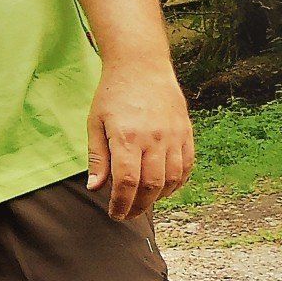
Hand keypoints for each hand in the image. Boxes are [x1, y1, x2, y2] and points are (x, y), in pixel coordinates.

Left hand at [87, 62, 193, 219]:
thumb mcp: (95, 123)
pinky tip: (163, 187)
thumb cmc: (113, 94)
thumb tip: (95, 187)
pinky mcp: (187, 133)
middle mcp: (154, 138)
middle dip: (139, 206)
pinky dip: (177, 183)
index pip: (127, 182)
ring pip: (172, 179)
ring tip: (143, 202)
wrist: (142, 66)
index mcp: (127, 137)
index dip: (121, 204)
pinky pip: (187, 166)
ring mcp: (174, 136)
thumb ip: (97, 157)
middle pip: (152, 185)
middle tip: (127, 214)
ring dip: (158, 197)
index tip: (115, 214)